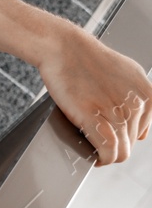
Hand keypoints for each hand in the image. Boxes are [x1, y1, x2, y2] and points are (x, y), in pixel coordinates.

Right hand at [37, 25, 151, 164]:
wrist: (64, 48)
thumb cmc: (89, 59)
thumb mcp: (129, 74)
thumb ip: (140, 99)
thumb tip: (143, 128)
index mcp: (149, 95)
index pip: (143, 132)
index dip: (125, 137)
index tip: (112, 137)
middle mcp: (138, 105)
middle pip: (131, 143)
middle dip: (114, 144)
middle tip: (96, 139)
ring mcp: (117, 113)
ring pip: (121, 151)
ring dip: (106, 153)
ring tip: (92, 146)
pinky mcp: (94, 118)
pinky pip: (108, 151)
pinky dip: (103, 159)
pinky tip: (95, 158)